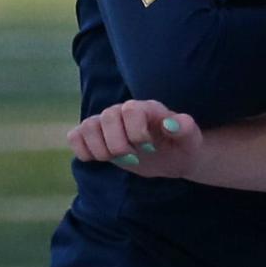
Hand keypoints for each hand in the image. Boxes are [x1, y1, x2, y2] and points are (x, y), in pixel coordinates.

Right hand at [67, 99, 201, 178]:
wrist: (172, 155)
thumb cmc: (181, 145)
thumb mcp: (190, 139)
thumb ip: (185, 128)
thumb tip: (172, 123)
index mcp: (146, 108)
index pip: (130, 110)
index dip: (136, 132)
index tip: (148, 148)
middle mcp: (124, 111)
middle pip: (106, 117)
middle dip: (118, 144)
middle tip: (132, 157)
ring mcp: (107, 123)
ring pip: (87, 126)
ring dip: (100, 149)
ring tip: (116, 159)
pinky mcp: (96, 136)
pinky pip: (75, 136)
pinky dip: (82, 149)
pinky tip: (99, 159)